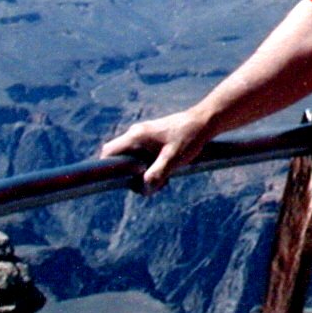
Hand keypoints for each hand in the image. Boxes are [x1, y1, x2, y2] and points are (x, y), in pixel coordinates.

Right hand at [99, 109, 213, 193]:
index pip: (109, 151)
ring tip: (164, 179)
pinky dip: (151, 168)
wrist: (204, 122)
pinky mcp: (152, 141)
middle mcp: (136, 135)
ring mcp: (144, 137)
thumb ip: (157, 175)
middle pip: (121, 160)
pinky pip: (143, 158)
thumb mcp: (173, 159)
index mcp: (136, 136)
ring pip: (133, 161)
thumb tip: (143, 190)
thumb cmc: (189, 137)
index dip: (107, 168)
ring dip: (144, 174)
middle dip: (132, 176)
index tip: (120, 181)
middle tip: (152, 184)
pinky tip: (167, 173)